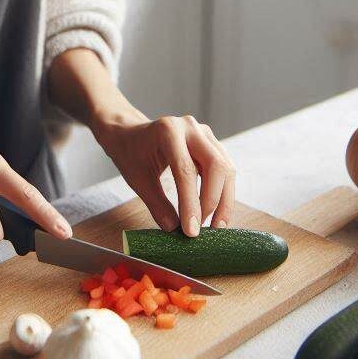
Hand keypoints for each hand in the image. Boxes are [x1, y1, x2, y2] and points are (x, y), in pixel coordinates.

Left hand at [96, 111, 236, 235]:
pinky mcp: (211, 142)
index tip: (191, 230)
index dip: (191, 202)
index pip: (186, 170)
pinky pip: (225, 169)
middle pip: (215, 166)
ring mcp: (204, 133)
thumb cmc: (132, 153)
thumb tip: (175, 229)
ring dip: (223, 200)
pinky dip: (223, 192)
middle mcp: (190, 128)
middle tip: (203, 229)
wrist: (130, 133)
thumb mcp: (138, 179)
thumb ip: (157, 204)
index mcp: (168, 131)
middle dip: (213, 201)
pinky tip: (215, 212)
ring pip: (226, 168)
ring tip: (213, 226)